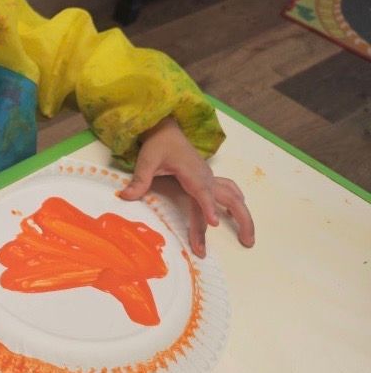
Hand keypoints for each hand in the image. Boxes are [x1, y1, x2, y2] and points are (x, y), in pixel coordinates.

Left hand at [118, 117, 254, 257]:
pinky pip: (228, 192)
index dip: (209, 207)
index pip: (202, 192)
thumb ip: (139, 179)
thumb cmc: (158, 144)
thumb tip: (125, 196)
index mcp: (191, 172)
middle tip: (246, 242)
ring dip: (243, 216)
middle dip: (239, 220)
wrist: (166, 129)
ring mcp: (209, 178)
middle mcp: (205, 176)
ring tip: (248, 239)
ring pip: (232, 197)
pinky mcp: (208, 179)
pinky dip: (237, 204)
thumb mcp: (146, 160)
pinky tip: (239, 215)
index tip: (214, 222)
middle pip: (228, 199)